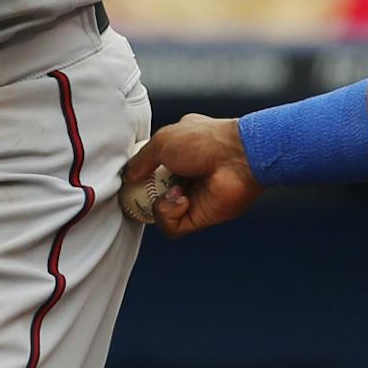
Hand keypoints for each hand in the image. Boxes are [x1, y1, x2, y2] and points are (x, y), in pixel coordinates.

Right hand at [123, 116, 262, 237]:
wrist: (239, 157)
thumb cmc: (206, 141)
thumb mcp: (163, 140)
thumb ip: (141, 160)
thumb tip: (128, 176)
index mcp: (180, 150)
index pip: (152, 168)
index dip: (139, 175)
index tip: (131, 178)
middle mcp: (186, 175)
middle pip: (154, 194)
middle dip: (145, 195)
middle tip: (143, 191)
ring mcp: (193, 197)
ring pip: (160, 214)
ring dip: (161, 205)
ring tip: (175, 191)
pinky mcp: (199, 217)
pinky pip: (172, 227)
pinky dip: (171, 216)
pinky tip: (183, 201)